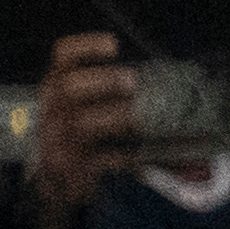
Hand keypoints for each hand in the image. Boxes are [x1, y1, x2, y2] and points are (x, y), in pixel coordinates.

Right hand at [22, 30, 141, 228]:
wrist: (54, 183)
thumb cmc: (78, 137)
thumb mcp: (84, 111)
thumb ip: (114, 98)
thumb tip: (176, 92)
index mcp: (57, 87)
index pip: (62, 57)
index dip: (85, 47)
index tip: (114, 45)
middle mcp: (53, 109)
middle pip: (67, 87)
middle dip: (101, 81)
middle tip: (133, 81)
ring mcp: (58, 138)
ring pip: (81, 124)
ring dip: (114, 116)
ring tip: (140, 116)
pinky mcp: (71, 166)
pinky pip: (98, 159)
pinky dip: (123, 157)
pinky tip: (142, 155)